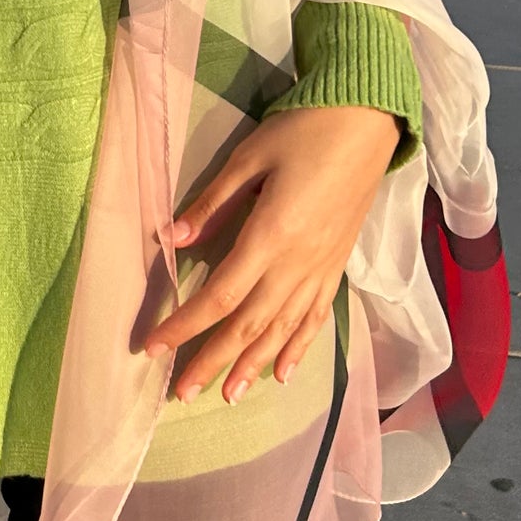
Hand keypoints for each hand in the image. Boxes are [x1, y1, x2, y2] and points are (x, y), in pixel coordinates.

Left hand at [141, 104, 401, 403]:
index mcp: (271, 235)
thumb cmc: (303, 131)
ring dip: (252, 365)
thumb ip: (211, 203)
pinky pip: (316, 317)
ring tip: (227, 395)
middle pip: (248, 324)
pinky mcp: (337, 266)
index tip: (154, 347)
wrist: (367, 124)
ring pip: (282, 329)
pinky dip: (299, 348)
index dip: (185, 325)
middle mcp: (297, 263)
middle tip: (181, 393)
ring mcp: (321, 269)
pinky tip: (283, 373)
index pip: (220, 294)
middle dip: (212, 360)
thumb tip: (170, 239)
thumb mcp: (249, 158)